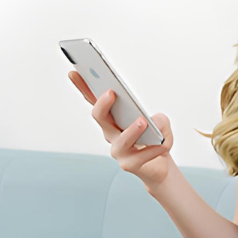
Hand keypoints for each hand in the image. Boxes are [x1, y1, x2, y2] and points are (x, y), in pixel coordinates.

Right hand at [69, 70, 173, 189]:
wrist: (159, 166)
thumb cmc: (154, 138)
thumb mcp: (161, 122)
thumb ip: (159, 120)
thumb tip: (153, 123)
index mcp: (112, 118)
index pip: (93, 100)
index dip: (82, 86)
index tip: (74, 72)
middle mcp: (110, 132)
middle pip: (100, 117)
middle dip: (102, 104)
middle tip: (110, 92)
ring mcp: (118, 150)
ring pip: (120, 140)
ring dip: (131, 130)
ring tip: (142, 122)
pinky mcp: (129, 164)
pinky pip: (140, 156)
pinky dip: (153, 149)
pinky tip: (163, 144)